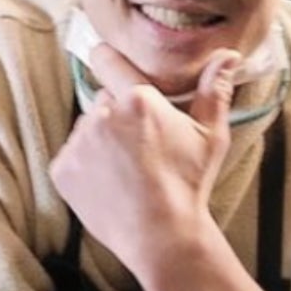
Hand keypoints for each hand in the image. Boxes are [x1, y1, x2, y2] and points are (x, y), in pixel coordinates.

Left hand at [50, 45, 239, 279]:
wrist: (162, 236)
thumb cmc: (190, 183)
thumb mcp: (211, 134)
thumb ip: (214, 89)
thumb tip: (228, 55)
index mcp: (139, 100)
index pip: (108, 61)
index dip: (108, 58)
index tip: (105, 57)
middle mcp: (103, 115)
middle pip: (105, 99)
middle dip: (119, 113)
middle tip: (142, 142)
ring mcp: (79, 144)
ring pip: (88, 126)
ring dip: (102, 138)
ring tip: (128, 166)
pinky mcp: (63, 170)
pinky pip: (72, 154)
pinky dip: (86, 164)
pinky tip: (111, 181)